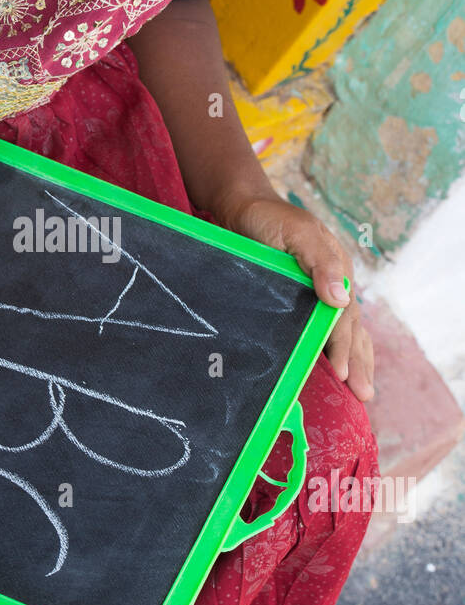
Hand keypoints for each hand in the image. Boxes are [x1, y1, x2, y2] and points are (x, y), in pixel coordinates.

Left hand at [220, 194, 374, 400]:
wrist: (240, 208)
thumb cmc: (269, 219)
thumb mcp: (298, 233)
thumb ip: (321, 262)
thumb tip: (341, 299)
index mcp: (335, 272)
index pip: (343, 318)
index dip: (343, 347)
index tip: (342, 375)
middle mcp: (330, 287)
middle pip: (349, 330)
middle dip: (357, 363)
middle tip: (364, 395)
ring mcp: (314, 295)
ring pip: (340, 333)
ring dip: (351, 361)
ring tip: (361, 390)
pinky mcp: (294, 301)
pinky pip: (316, 330)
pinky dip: (328, 351)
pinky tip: (330, 369)